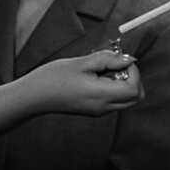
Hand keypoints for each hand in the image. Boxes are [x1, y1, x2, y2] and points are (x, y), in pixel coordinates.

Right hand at [20, 50, 143, 115]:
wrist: (34, 96)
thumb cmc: (54, 77)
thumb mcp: (81, 63)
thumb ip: (107, 60)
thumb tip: (128, 59)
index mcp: (102, 96)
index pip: (134, 89)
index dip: (133, 71)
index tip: (120, 59)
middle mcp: (104, 107)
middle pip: (135, 97)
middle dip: (133, 78)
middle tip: (115, 64)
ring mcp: (99, 110)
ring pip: (126, 99)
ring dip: (123, 82)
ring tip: (103, 69)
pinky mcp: (93, 110)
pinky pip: (114, 100)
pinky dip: (114, 87)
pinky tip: (96, 76)